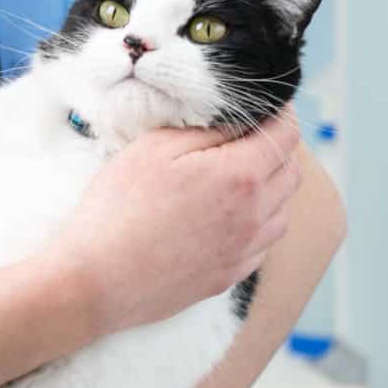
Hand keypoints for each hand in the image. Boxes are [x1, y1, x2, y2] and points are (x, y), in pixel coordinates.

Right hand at [49, 105, 302, 332]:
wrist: (96, 281)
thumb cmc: (118, 209)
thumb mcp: (155, 147)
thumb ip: (207, 128)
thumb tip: (240, 119)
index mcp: (240, 176)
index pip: (286, 136)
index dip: (281, 113)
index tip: (267, 106)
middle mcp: (254, 216)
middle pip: (292, 174)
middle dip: (278, 149)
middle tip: (250, 138)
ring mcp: (243, 251)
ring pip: (282, 213)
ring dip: (271, 190)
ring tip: (238, 180)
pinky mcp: (227, 277)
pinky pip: (262, 247)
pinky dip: (256, 226)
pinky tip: (227, 219)